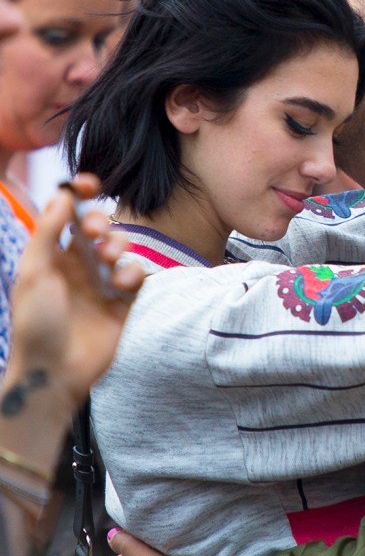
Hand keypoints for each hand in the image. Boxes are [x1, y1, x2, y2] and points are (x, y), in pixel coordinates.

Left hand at [5, 174, 144, 417]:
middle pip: (101, 228)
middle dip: (102, 222)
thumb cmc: (37, 324)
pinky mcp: (125, 303)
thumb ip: (49, 232)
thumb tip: (63, 195)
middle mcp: (80, 266)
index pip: (70, 216)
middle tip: (95, 234)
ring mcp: (104, 284)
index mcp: (54, 256)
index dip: (80, 196)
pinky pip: (138, 275)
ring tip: (109, 261)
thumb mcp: (34, 273)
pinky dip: (134, 273)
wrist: (55, 372)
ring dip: (119, 246)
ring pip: (123, 248)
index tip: (89, 184)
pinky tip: (122, 285)